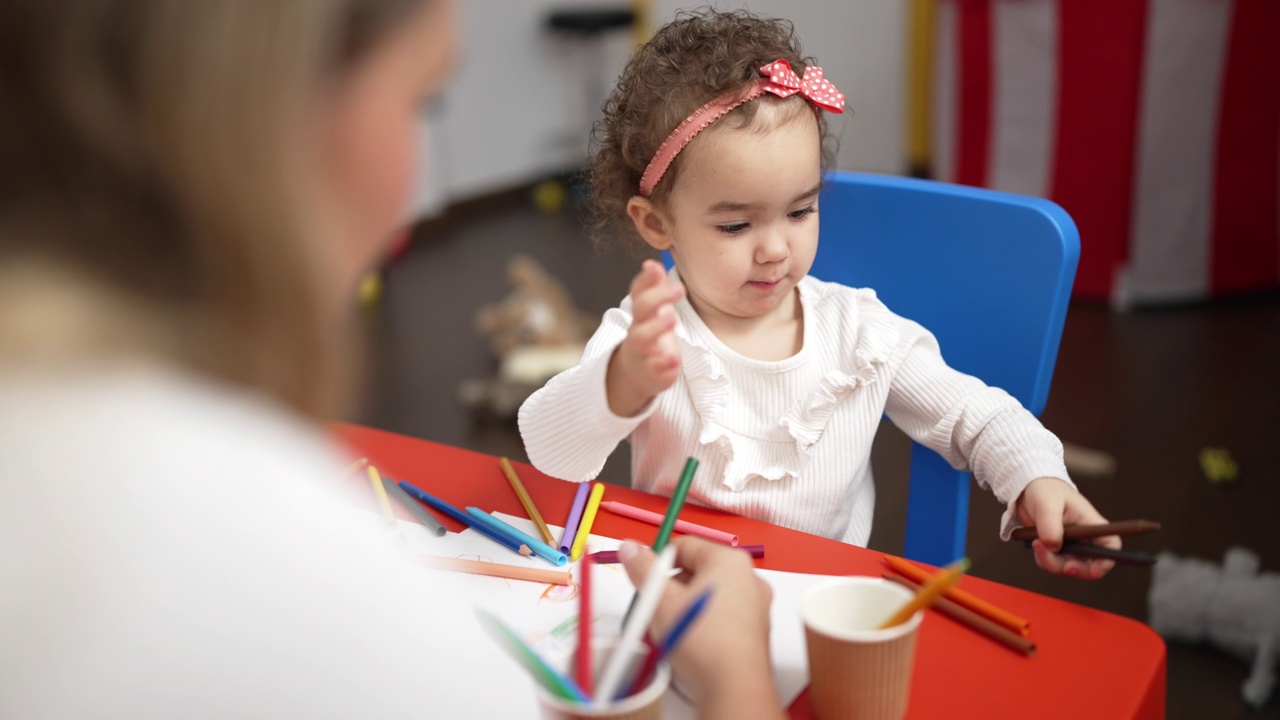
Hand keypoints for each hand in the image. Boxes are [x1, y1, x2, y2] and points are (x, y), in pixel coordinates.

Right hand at [606, 259, 683, 416]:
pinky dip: (663, 364)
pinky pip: (653, 369)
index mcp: (641, 313)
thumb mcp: (653, 312)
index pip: (639, 291)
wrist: (636, 374)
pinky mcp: (651, 373)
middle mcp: (638, 329)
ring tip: (672, 319)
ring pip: (641, 338)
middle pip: (641, 310)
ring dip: (655, 327)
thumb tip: (653, 263)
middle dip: (657, 297)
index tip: (654, 266)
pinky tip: (674, 359)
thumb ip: (655, 289)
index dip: (645, 279)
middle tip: (680, 288)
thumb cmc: (650, 336)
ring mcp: (643, 351)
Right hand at [618, 537, 782, 718]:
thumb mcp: (660, 599)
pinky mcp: (757, 632)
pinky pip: (723, 617)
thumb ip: (643, 568)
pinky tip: (689, 643)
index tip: (645, 580)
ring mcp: (757, 606)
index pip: (686, 545)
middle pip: (699, 571)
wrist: (734, 686)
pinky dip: (704, 624)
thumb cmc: (699, 636)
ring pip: (710, 597)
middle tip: (654, 607)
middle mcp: (749, 578)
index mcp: (729, 560)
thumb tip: (629, 545)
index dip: (659, 560)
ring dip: (685, 607)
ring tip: (668, 629)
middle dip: (671, 587)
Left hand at [1015, 477, 1119, 578]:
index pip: (1111, 546)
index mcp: (1092, 524)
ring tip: (1036, 543)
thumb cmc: (1045, 490)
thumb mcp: (1047, 504)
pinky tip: (1035, 543)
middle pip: (1089, 565)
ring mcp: (1071, 545)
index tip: (1092, 570)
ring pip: (1068, 567)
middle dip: (1072, 568)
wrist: (1027, 490)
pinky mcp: (1057, 549)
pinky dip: (1043, 559)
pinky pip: (1052, 564)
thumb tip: (1053, 547)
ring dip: (1051, 562)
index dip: (1106, 562)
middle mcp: (1085, 538)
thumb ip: (1050, 525)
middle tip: (1056, 563)